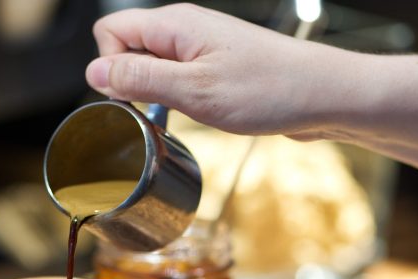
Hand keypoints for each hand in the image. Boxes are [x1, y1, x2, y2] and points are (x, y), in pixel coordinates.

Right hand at [85, 3, 355, 136]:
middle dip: (129, 84)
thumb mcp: (195, 91)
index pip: (109, 32)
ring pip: (149, 66)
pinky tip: (197, 114)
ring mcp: (199, 47)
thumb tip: (93, 72)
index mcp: (175, 25)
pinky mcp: (213, 67)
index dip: (110, 69)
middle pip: (126, 48)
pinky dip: (175, 100)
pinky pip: (174, 78)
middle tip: (160, 112)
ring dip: (153, 96)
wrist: (324, 96)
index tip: (134, 100)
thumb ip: (141, 79)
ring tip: (183, 114)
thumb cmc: (270, 91)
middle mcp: (184, 30)